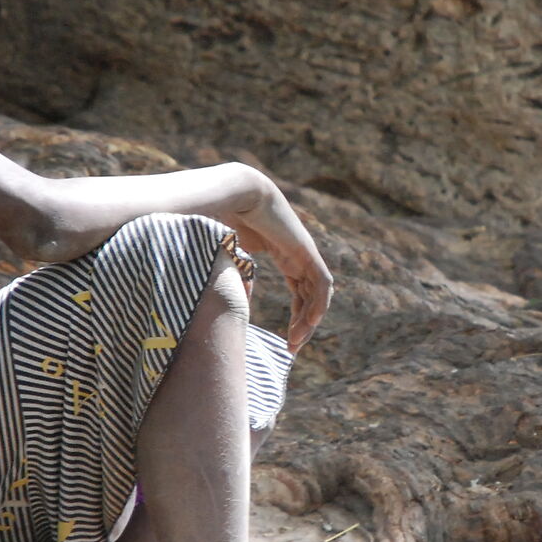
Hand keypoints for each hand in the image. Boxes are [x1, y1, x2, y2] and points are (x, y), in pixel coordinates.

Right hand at [228, 173, 332, 353]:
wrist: (234, 193)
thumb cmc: (221, 218)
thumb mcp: (225, 256)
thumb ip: (230, 277)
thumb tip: (223, 301)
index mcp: (280, 253)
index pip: (298, 290)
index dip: (296, 316)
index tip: (285, 340)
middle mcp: (296, 253)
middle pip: (308, 296)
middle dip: (302, 324)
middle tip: (292, 348)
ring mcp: (303, 251)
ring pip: (316, 293)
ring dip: (308, 320)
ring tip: (295, 342)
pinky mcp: (305, 250)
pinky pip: (320, 282)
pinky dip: (317, 304)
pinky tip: (309, 323)